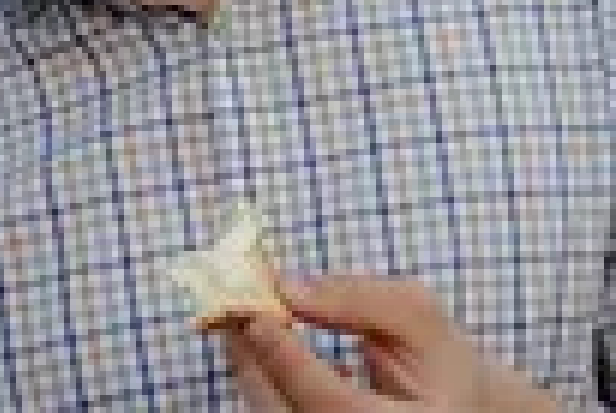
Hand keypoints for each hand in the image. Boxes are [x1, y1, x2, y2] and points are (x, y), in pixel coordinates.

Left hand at [224, 276, 557, 411]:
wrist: (459, 407)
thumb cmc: (440, 360)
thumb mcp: (416, 315)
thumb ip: (356, 298)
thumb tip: (286, 287)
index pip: (332, 404)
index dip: (287, 360)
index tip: (255, 315)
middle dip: (254, 357)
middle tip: (229, 304)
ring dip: (251, 363)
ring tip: (239, 313)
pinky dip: (261, 376)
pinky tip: (263, 338)